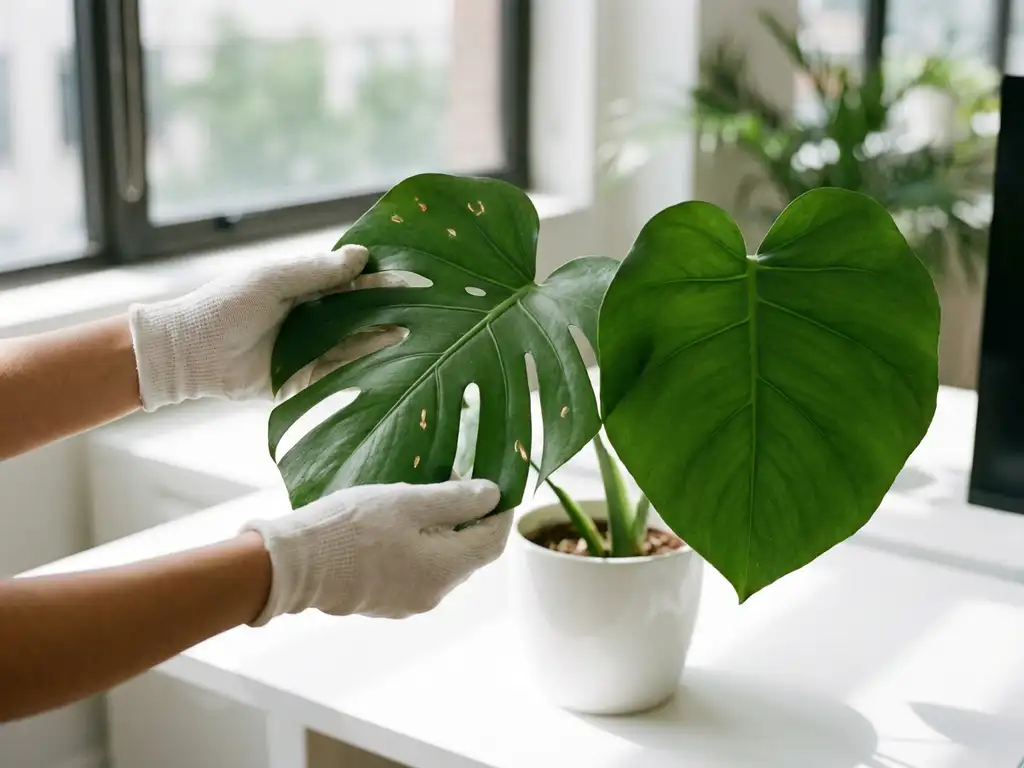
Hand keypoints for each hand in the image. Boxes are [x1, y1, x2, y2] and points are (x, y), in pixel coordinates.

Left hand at [129, 244, 394, 410]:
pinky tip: (391, 362)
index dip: (384, 280)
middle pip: (363, 314)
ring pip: (358, 344)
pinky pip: (341, 374)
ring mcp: (313, 351)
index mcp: (307, 289)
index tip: (417, 276)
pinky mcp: (306, 381)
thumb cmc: (226, 306)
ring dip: (385, 340)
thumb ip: (316, 271)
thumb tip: (362, 255)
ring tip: (419, 334)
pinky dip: (365, 369)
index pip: (356, 282)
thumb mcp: (273, 279)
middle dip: (393, 311)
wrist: (189, 353)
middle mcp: (316, 319)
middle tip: (431, 309)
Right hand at [241, 480, 510, 623]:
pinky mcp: (382, 601)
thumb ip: (455, 499)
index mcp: (444, 570)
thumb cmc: (350, 527)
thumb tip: (493, 496)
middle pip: (468, 554)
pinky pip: (414, 570)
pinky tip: (398, 522)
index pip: (492, 542)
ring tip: (426, 498)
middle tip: (459, 482)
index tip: (496, 484)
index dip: (500, 512)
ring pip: (440, 562)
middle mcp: (432, 594)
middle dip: (470, 519)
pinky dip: (418, 546)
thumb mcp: (407, 502)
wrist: (291, 565)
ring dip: (442, 532)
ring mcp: (406, 601)